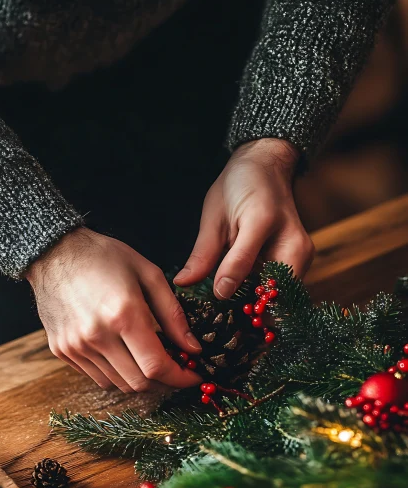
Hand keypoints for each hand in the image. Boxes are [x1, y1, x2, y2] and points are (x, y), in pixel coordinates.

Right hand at [26, 228, 201, 391]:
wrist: (54, 252)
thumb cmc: (104, 257)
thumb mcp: (149, 275)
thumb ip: (173, 315)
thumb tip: (192, 348)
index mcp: (123, 315)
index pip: (156, 366)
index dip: (180, 377)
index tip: (194, 375)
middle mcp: (97, 336)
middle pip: (139, 383)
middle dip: (164, 382)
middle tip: (175, 369)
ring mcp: (76, 346)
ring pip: (118, 385)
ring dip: (140, 379)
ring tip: (149, 359)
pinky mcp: (62, 351)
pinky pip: (97, 377)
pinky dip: (117, 374)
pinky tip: (124, 354)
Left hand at [174, 138, 313, 297]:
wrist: (268, 167)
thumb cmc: (240, 186)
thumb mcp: (214, 216)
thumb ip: (205, 254)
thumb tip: (185, 283)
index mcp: (263, 221)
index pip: (244, 265)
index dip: (229, 287)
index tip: (216, 299)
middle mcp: (293, 242)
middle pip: (275, 293)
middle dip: (253, 310)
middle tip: (229, 320)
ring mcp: (302, 255)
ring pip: (282, 297)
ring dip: (261, 308)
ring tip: (238, 313)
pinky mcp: (302, 262)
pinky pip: (284, 290)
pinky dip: (266, 300)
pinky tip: (248, 300)